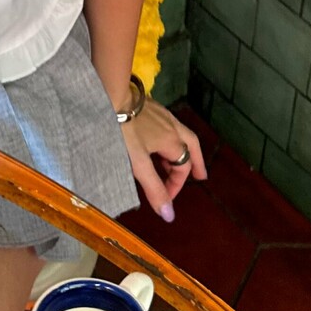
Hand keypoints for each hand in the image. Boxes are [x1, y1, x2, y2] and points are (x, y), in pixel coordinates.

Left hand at [122, 98, 207, 223]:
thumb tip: (169, 215)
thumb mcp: (138, 163)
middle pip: (191, 145)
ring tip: (174, 163)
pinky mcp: (150, 106)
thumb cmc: (124, 129)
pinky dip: (169, 139)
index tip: (165, 199)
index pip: (183, 167)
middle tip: (200, 175)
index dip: (176, 186)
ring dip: (181, 151)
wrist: (110, 94)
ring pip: (180, 134)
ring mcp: (162, 114)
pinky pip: (167, 126)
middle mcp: (172, 126)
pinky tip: (156, 141)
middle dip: (196, 162)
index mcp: (173, 140)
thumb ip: (154, 188)